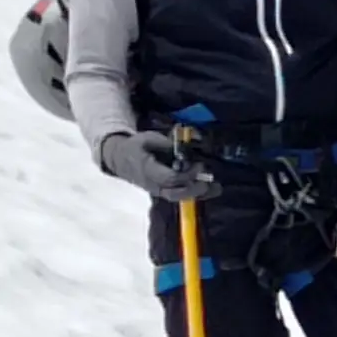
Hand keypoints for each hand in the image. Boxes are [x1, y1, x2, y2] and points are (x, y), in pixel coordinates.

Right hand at [100, 131, 217, 202]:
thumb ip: (165, 143)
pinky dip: (195, 194)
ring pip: (178, 198)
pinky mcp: (162, 192)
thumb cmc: (136, 147)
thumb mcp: (147, 138)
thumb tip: (184, 146)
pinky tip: (210, 190)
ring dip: (198, 194)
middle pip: (175, 193)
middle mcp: (153, 185)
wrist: (120, 160)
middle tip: (210, 181)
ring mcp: (157, 191)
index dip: (187, 174)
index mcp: (147, 170)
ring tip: (216, 188)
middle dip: (195, 189)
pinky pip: (179, 197)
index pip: (169, 178)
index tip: (200, 165)